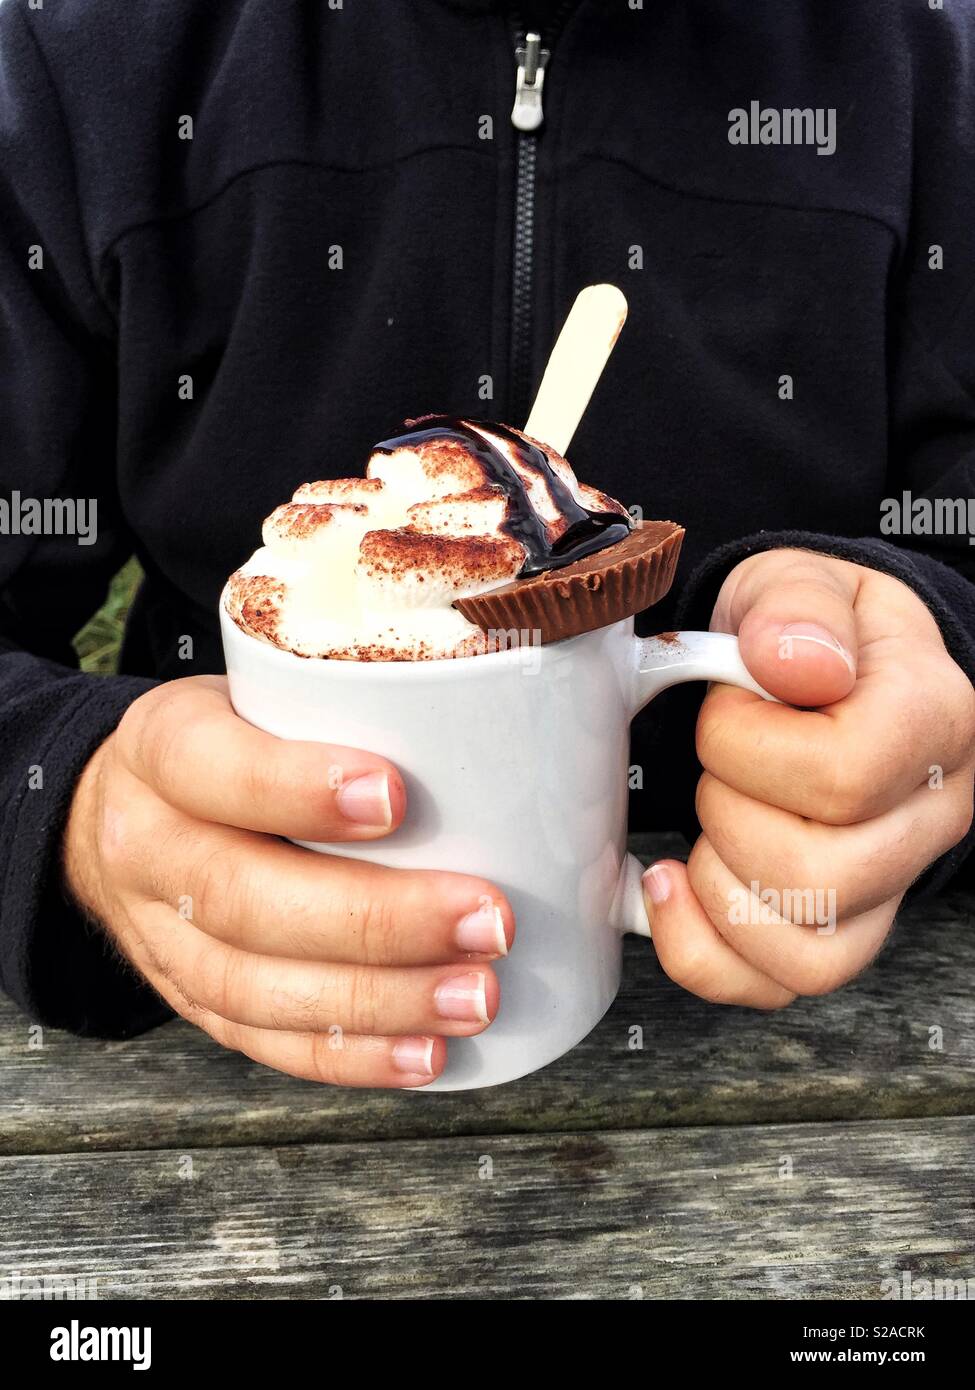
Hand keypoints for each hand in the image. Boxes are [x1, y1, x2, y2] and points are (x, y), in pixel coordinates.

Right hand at [64, 676, 512, 1084]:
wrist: (123, 809)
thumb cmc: (235, 738)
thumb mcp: (266, 687)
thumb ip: (363, 695)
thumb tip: (539, 714)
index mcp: (162, 748)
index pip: (211, 767)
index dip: (295, 787)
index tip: (395, 795)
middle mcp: (147, 845)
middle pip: (242, 898)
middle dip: (375, 921)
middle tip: (486, 921)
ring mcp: (160, 935)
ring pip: (253, 986)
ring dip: (376, 1002)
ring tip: (475, 995)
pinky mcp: (188, 1000)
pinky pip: (261, 1041)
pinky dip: (349, 1056)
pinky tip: (425, 1054)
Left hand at [643, 548, 974, 1006]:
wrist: (823, 667)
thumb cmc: (809, 631)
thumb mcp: (799, 581)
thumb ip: (795, 607)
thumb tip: (793, 663)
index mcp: (930, 720)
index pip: (842, 777)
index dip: (747, 747)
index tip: (728, 704)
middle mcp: (928, 815)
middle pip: (819, 875)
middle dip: (727, 811)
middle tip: (719, 760)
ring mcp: (888, 882)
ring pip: (804, 949)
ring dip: (718, 883)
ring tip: (708, 819)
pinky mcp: (839, 927)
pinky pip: (777, 985)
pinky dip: (700, 950)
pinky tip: (670, 888)